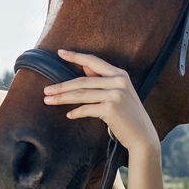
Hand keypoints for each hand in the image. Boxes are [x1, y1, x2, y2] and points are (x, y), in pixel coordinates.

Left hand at [43, 50, 159, 155]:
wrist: (142, 136)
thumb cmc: (128, 115)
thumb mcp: (118, 93)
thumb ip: (102, 80)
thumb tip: (84, 68)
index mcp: (120, 74)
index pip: (93, 61)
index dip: (76, 56)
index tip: (60, 52)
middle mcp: (118, 81)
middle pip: (82, 81)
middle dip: (62, 86)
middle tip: (46, 90)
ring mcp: (115, 95)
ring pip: (81, 94)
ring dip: (62, 98)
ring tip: (48, 101)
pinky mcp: (110, 109)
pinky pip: (86, 109)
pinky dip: (76, 112)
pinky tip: (69, 115)